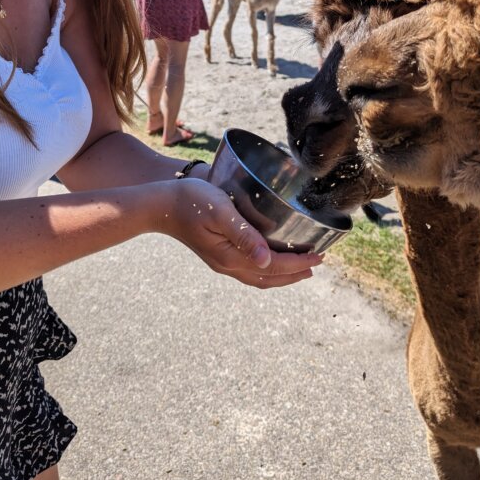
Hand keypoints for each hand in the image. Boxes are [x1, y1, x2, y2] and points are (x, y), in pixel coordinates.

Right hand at [155, 178, 322, 288]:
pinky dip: (266, 270)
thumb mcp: (220, 212)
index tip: (320, 257)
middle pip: (268, 278)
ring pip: (258, 277)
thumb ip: (244, 235)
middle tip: (316, 264)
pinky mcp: (216, 255)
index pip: (274, 266)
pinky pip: (247, 270)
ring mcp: (220, 262)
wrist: (160, 205)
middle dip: (294, 273)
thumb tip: (266, 260)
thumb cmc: (190, 201)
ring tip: (299, 267)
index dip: (299, 263)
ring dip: (281, 275)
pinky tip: (268, 259)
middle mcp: (227, 265)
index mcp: (231, 256)